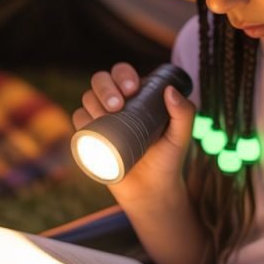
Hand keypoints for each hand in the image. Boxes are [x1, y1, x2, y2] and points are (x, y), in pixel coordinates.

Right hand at [72, 62, 195, 200]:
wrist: (150, 190)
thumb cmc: (168, 159)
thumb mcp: (181, 137)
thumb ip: (185, 113)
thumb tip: (169, 90)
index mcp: (136, 95)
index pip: (123, 73)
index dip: (123, 75)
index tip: (132, 89)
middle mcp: (116, 103)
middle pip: (100, 81)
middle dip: (105, 87)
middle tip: (117, 106)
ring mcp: (101, 118)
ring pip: (87, 98)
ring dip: (93, 102)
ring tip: (108, 118)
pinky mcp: (90, 136)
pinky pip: (79, 122)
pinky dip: (82, 121)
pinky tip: (92, 127)